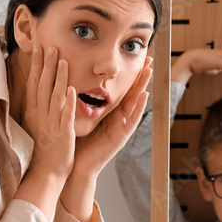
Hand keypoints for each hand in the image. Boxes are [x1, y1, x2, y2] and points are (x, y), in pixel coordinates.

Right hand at [21, 46, 75, 180]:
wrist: (45, 171)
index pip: (34, 84)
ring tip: (63, 60)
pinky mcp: (63, 134)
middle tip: (51, 46)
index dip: (36, 66)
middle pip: (42, 86)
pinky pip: (65, 116)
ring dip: (58, 78)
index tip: (38, 49)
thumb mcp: (35, 123)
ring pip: (54, 97)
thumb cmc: (42, 147)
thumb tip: (35, 88)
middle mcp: (40, 116)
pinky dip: (68, 102)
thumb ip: (37, 106)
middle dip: (46, 65)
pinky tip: (72, 89)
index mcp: (33, 112)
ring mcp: (51, 124)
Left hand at [72, 55, 152, 181]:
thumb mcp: (79, 116)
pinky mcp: (121, 138)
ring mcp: (121, 127)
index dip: (127, 73)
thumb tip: (72, 77)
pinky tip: (144, 96)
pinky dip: (139, 108)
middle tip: (148, 58)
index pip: (120, 88)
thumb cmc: (75, 141)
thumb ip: (81, 100)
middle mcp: (117, 118)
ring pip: (134, 103)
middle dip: (140, 75)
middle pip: (131, 92)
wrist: (74, 165)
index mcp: (108, 112)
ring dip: (143, 87)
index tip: (132, 56)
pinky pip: (132, 120)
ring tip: (149, 72)